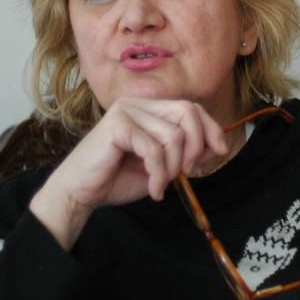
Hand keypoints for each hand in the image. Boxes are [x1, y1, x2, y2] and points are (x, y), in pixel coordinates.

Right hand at [29, 98, 227, 249]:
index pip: (191, 107)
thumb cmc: (117, 179)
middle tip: (187, 172)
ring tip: (162, 183)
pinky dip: (159, 173)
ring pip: (174, 134)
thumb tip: (218, 145)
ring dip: (174, 166)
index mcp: (148, 108)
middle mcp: (137, 103)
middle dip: (197, 145)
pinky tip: (153, 189)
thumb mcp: (163, 166)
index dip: (211, 127)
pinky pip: (154, 149)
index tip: (220, 150)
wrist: (79, 195)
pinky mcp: (116, 125)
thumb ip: (189, 153)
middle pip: (187, 112)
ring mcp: (125, 111)